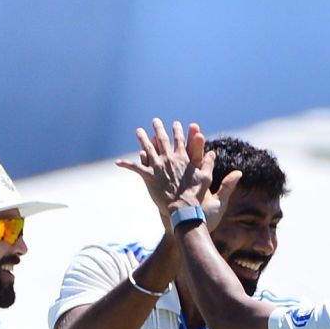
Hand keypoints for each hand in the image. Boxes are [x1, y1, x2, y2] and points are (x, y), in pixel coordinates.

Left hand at [116, 120, 234, 219]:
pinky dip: (126, 165)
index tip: (176, 123)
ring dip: (142, 138)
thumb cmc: (195, 194)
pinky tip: (117, 162)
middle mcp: (169, 159)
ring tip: (138, 131)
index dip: (177, 131)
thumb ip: (208, 164)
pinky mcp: (149, 177)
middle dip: (158, 128)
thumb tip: (212, 153)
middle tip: (155, 120)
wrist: (183, 207)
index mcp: (182, 157)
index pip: (180, 140)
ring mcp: (158, 167)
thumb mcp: (206, 177)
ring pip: (147, 149)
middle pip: (162, 140)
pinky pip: (136, 168)